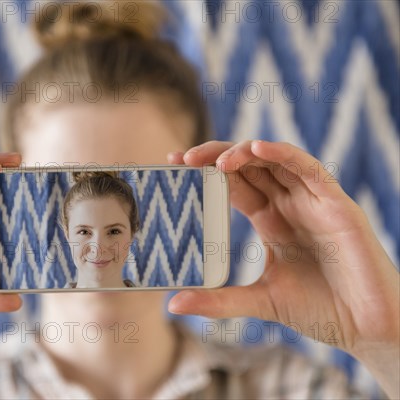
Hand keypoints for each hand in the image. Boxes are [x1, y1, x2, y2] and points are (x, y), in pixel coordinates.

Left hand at [167, 140, 398, 395]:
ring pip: (275, 161)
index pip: (234, 184)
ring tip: (213, 159)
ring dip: (243, 152)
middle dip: (214, 157)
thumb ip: (218, 300)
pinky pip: (309, 169)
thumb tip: (172, 304)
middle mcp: (290, 205)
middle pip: (249, 166)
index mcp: (272, 220)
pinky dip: (283, 154)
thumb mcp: (259, 301)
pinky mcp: (337, 206)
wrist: (369, 330)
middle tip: (181, 159)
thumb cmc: (322, 311)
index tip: (173, 166)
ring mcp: (313, 202)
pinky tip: (256, 148)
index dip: (205, 172)